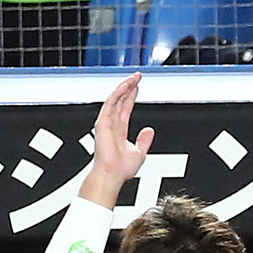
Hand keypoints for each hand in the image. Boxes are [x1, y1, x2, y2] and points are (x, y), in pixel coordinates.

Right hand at [86, 71, 154, 196]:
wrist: (112, 175)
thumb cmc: (121, 169)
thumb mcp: (139, 152)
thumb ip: (144, 141)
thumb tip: (149, 130)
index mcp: (119, 130)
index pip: (126, 108)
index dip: (131, 96)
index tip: (137, 87)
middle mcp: (112, 124)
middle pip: (121, 100)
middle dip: (129, 87)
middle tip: (136, 76)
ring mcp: (106, 122)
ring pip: (116, 98)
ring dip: (125, 87)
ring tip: (133, 77)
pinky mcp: (102, 122)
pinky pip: (110, 103)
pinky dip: (118, 93)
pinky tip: (126, 85)